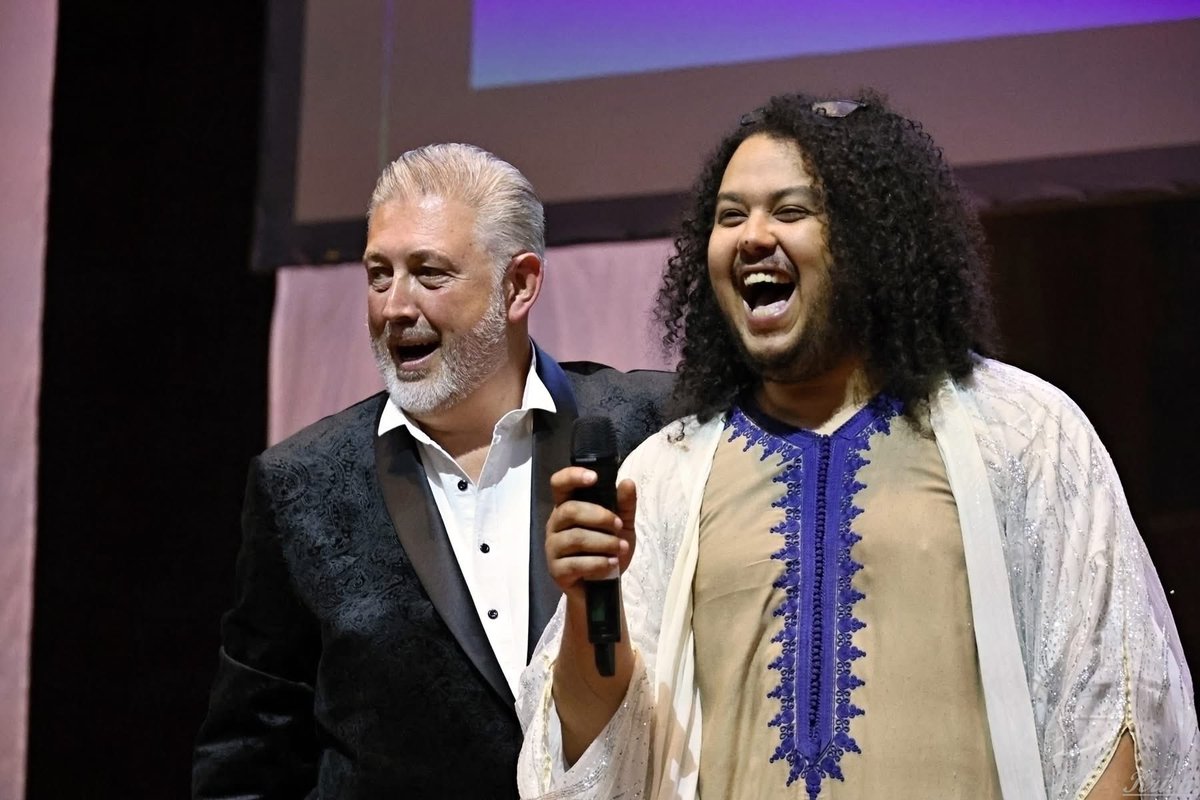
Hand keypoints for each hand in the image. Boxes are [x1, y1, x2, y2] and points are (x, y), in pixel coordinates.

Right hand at [545, 467, 636, 598]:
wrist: (605, 587)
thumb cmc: (608, 550)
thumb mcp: (622, 526)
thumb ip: (624, 505)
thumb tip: (627, 482)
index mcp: (567, 507)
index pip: (559, 484)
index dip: (572, 476)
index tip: (593, 477)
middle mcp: (555, 524)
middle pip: (569, 510)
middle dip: (599, 516)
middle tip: (619, 526)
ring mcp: (553, 548)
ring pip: (575, 538)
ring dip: (604, 542)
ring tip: (621, 548)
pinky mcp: (556, 570)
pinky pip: (576, 564)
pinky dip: (598, 563)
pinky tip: (612, 564)